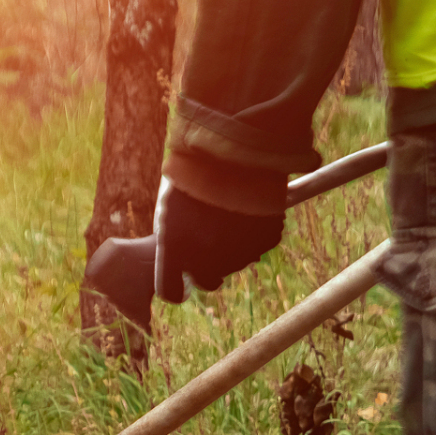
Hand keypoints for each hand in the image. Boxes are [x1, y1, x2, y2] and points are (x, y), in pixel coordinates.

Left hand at [153, 180, 283, 303]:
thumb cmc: (195, 169)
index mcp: (176, 247)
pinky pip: (259, 246)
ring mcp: (240, 250)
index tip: (181, 281)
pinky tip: (248, 209)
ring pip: (236, 262)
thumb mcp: (170, 203)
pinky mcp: (266, 239)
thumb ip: (171, 238)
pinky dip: (255, 233)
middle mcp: (208, 257)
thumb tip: (179, 264)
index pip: (170, 291)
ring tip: (229, 212)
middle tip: (209, 237)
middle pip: (208, 281)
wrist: (236, 143)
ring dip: (232, 247)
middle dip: (208, 266)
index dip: (175, 287)